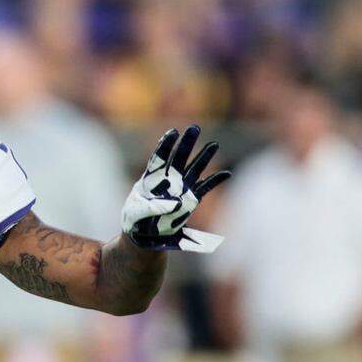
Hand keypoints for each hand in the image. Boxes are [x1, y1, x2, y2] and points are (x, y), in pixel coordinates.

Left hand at [122, 125, 230, 252]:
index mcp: (151, 178)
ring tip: (213, 144)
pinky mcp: (190, 200)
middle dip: (187, 143)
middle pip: (179, 157)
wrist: (144, 233)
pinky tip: (226, 173)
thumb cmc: (135, 220)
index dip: (166, 144)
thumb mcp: (136, 213)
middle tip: (195, 127)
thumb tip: (174, 203)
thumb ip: (151, 207)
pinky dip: (214, 181)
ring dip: (204, 157)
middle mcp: (168, 180)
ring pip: (194, 169)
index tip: (173, 132)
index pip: (160, 157)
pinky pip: (205, 188)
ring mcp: (180, 188)